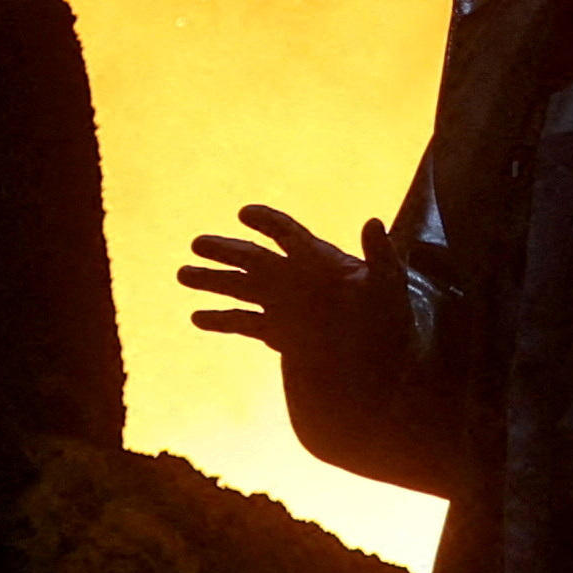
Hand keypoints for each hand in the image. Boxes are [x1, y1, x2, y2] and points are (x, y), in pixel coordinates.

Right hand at [179, 205, 395, 355]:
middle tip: (196, 243)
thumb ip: (380, 255)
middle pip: (253, 258)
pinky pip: (242, 323)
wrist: (380, 359)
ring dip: (212, 280)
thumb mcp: (389, 284)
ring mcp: (282, 305)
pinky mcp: (276, 332)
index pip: (287, 233)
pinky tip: (196, 317)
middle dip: (225, 250)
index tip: (245, 214)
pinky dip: (220, 320)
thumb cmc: (390, 316)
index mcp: (318, 259)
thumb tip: (373, 222)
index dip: (267, 221)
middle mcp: (294, 278)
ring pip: (240, 288)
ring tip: (182, 273)